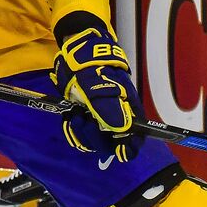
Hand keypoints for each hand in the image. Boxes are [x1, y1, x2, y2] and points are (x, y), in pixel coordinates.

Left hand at [52, 20, 142, 162]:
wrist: (77, 54)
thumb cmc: (93, 68)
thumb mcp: (99, 87)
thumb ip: (109, 109)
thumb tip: (122, 129)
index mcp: (127, 111)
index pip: (135, 138)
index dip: (129, 148)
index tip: (118, 152)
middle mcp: (116, 117)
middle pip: (111, 142)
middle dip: (95, 138)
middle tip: (82, 120)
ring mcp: (100, 117)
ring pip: (94, 139)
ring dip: (83, 132)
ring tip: (74, 114)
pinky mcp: (86, 115)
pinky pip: (82, 132)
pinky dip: (75, 128)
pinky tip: (70, 115)